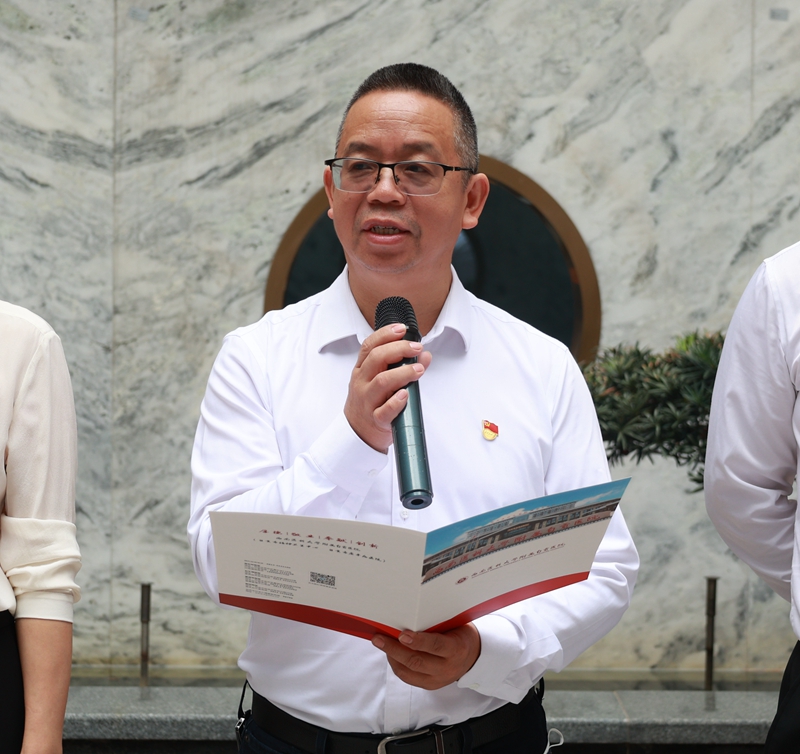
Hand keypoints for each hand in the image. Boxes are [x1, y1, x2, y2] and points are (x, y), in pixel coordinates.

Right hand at [344, 324, 431, 451]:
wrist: (357, 433)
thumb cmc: (371, 402)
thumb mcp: (382, 381)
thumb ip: (403, 366)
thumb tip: (425, 355)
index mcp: (362, 369)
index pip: (370, 345)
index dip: (385, 334)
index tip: (402, 329)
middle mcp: (362, 382)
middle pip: (377, 359)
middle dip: (399, 349)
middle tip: (416, 348)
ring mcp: (367, 401)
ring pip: (382, 382)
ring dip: (402, 373)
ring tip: (418, 369)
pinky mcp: (376, 419)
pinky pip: (385, 410)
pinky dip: (396, 402)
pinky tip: (405, 394)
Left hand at [371, 624, 480, 689]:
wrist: (473, 656)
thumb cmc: (460, 633)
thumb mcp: (455, 624)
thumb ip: (436, 624)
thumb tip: (409, 614)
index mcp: (456, 649)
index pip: (435, 646)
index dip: (418, 641)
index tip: (402, 634)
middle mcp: (447, 668)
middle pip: (417, 661)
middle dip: (394, 649)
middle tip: (379, 638)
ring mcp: (438, 680)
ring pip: (409, 672)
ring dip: (391, 657)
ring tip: (380, 643)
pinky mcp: (430, 686)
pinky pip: (408, 677)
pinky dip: (396, 665)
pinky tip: (390, 654)